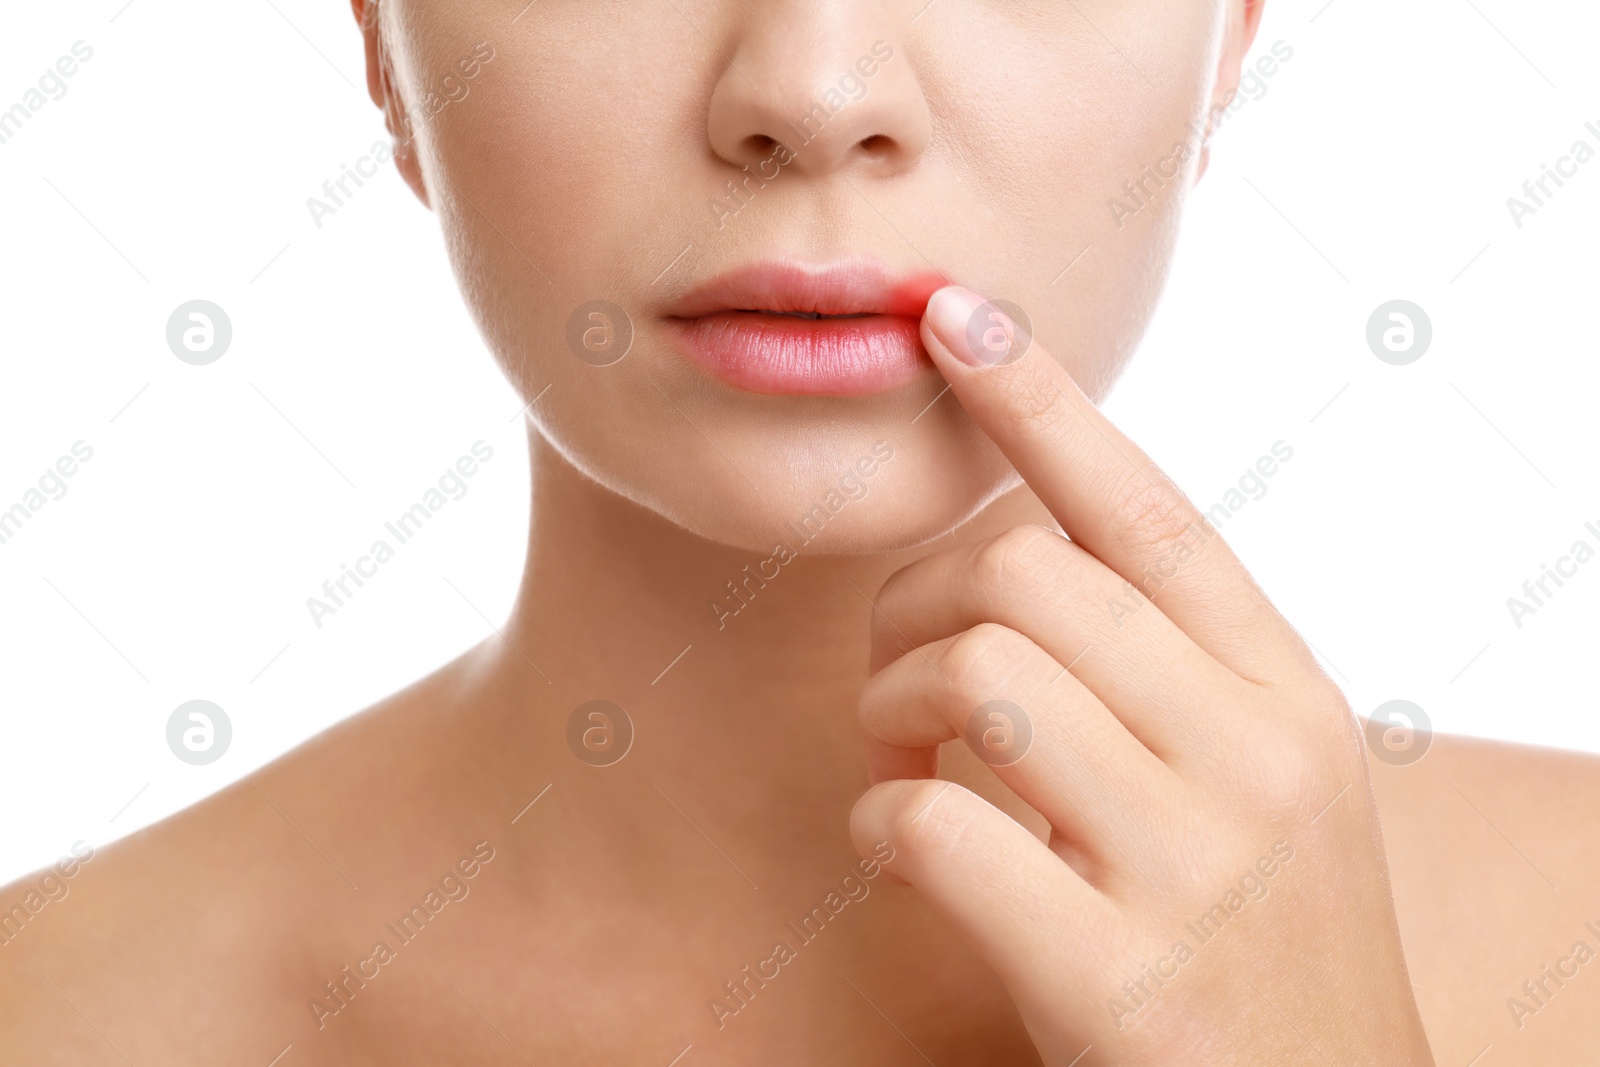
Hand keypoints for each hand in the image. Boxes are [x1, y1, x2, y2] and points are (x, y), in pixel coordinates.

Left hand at [850, 286, 1434, 1065]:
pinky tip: (898, 846)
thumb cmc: (1256, 934)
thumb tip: (1018, 544)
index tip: (956, 317)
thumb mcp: (1255, 776)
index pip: (1145, 507)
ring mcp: (1192, 864)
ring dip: (891, 708)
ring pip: (972, 677)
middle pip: (1021, 575)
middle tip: (896, 673)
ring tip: (902, 755)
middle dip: (913, 607)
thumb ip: (1165, 662)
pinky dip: (878, 819)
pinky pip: (932, 821)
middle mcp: (1255, 753)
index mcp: (1284, 688)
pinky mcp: (1118, 975)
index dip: (1041, 402)